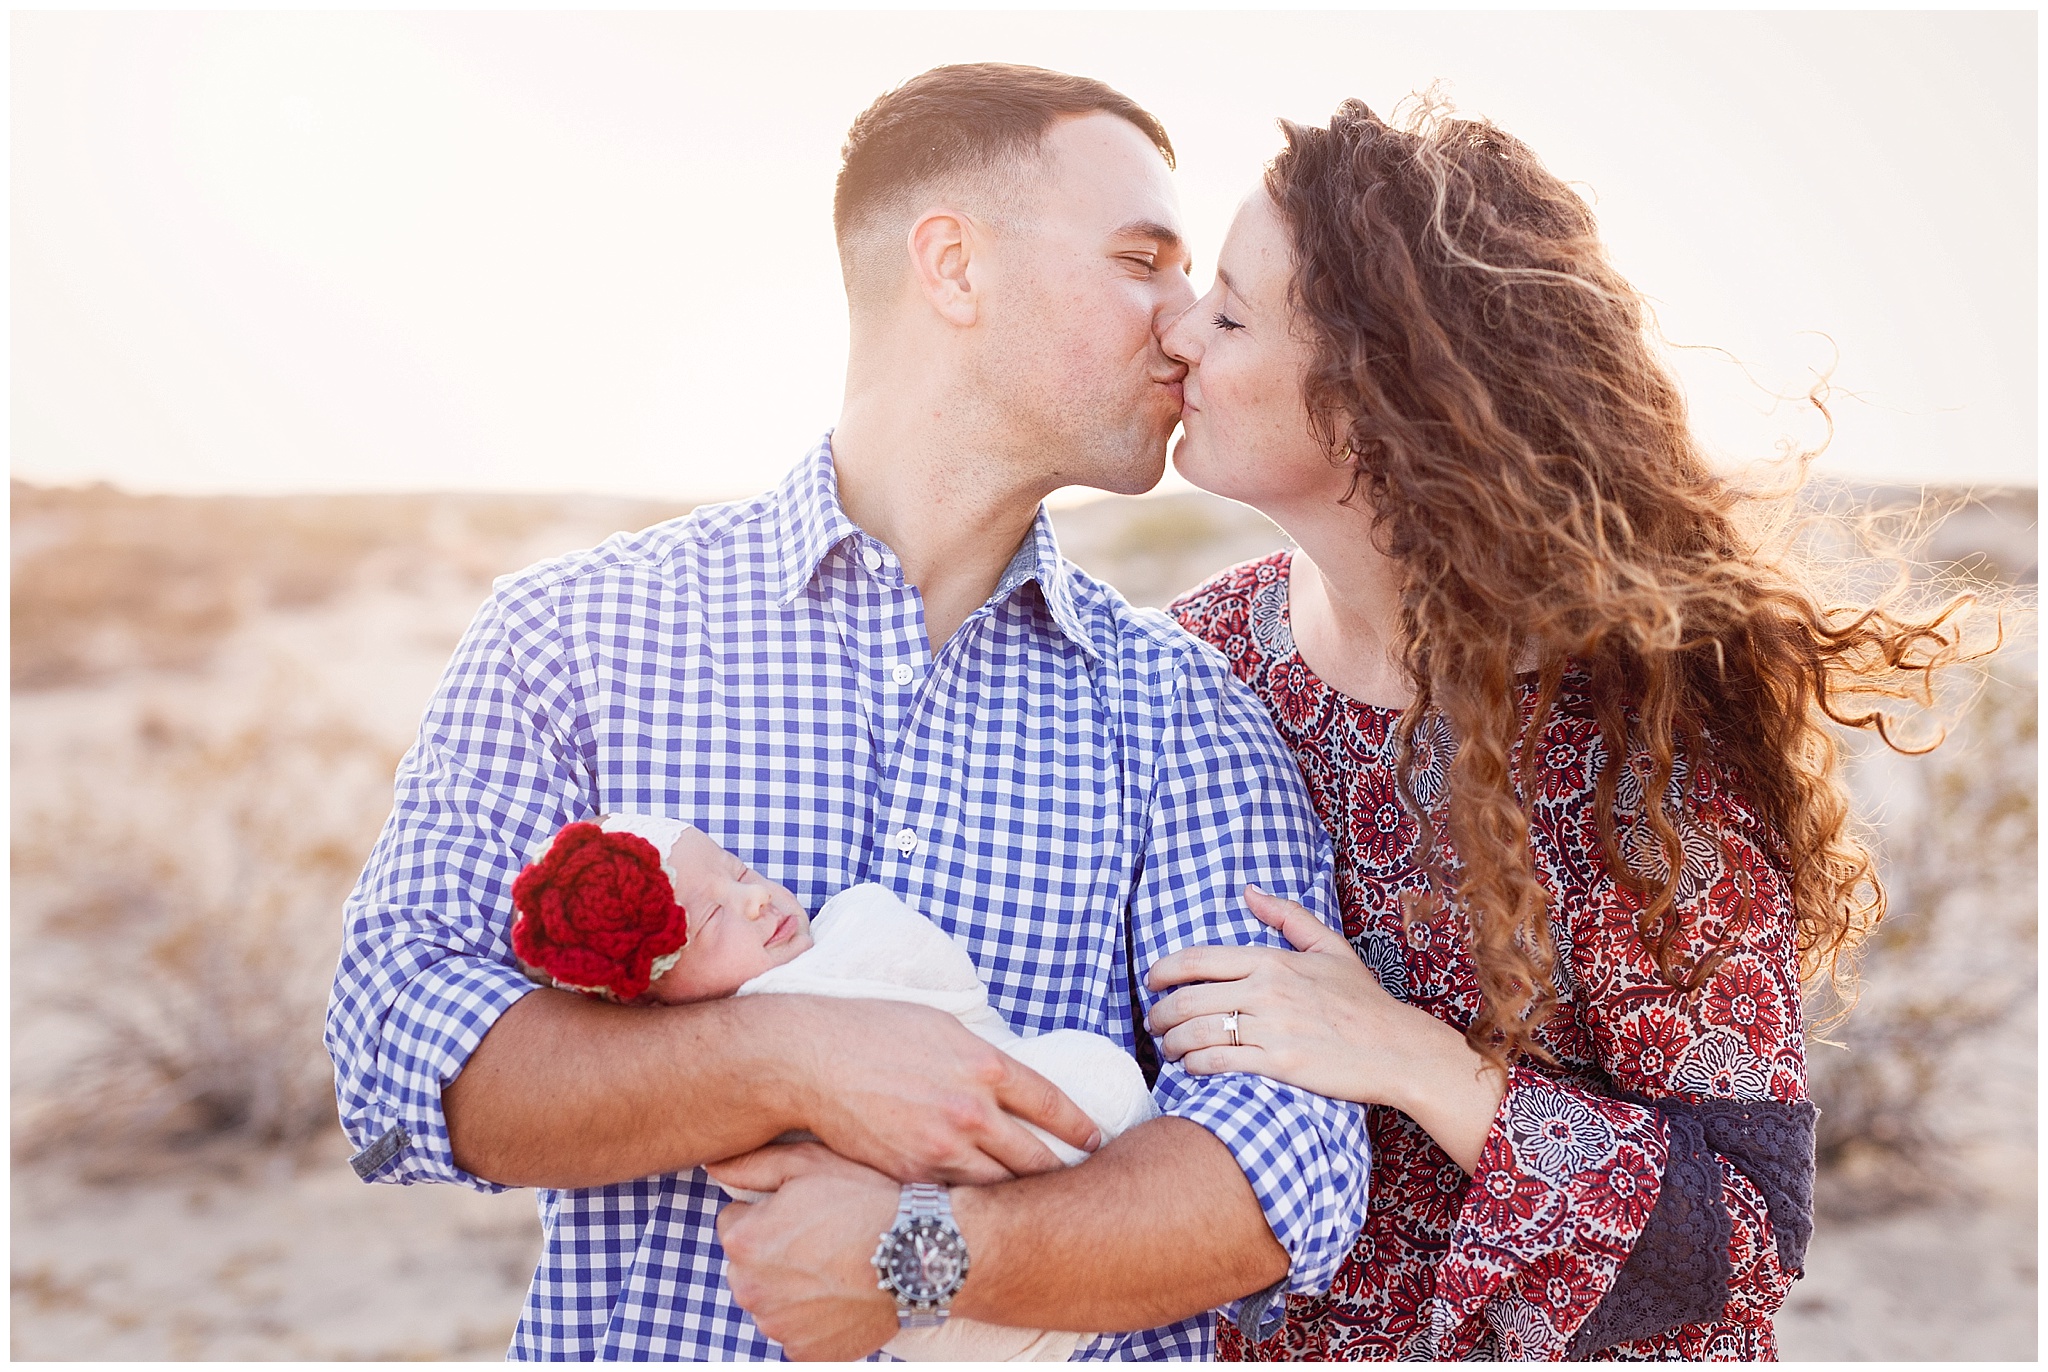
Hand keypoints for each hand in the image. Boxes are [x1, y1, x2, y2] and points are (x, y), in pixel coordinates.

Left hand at [711, 1142, 901, 1359]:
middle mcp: (750, 1289)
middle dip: (774, 1255)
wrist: (916, 1252)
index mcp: (744, 1242)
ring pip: (773, 1302)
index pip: (734, 1225)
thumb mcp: (808, 1163)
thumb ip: (752, 1165)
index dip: (767, 1214)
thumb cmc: (863, 1200)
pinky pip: (799, 1333)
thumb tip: (711, 1165)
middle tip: (820, 1240)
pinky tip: (842, 1295)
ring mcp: (778, 1327)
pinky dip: (815, 1319)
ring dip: (792, 1289)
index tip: (801, 1213)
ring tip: (835, 1267)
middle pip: (749, 1268)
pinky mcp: (806, 1353)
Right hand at [793, 997, 1100, 1184]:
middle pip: (1036, 1157)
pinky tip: (985, 1210)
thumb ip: (982, 1058)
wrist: (813, 1059)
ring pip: (1002, 1186)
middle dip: (1061, 1173)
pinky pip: (957, 1196)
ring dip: (1020, 1195)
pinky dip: (974, 1202)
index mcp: (986, 1065)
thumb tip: (1011, 1078)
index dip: (1081, 1128)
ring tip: (1039, 1206)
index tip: (1095, 1140)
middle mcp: (973, 1109)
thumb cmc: (874, 1032)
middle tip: (1077, 1184)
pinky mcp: (912, 1175)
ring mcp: (943, 1147)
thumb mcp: (942, 1027)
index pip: (1053, 1104)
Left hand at [1146, 887, 1503, 1170]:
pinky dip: (1196, 1066)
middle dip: (1158, 1014)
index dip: (1162, 971)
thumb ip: (1288, 916)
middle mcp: (1266, 990)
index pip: (1197, 959)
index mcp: (1272, 960)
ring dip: (1172, 1043)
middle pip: (1187, 998)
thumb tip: (1249, 891)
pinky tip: (1193, 1067)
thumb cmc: (1364, 1002)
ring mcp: (1272, 1027)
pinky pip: (1219, 1062)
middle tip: (1154, 1024)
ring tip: (1170, 1049)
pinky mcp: (1279, 1063)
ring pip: (1196, 1032)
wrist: (1398, 1049)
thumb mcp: (1331, 948)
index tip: (1151, 982)